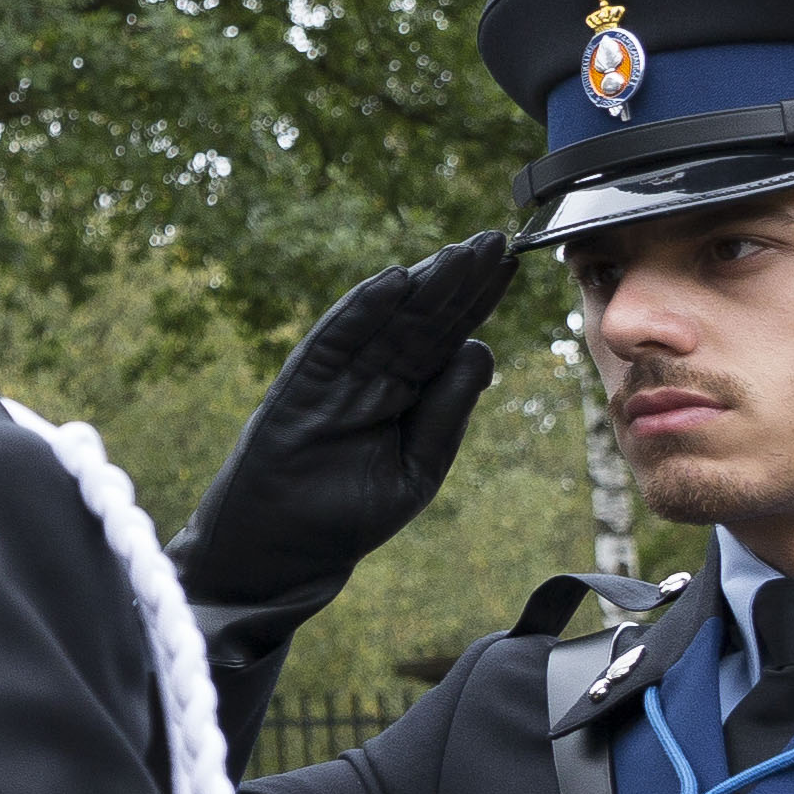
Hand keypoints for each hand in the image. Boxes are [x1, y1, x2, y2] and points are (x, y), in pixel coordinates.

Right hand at [173, 233, 516, 617]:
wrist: (282, 554)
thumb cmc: (344, 519)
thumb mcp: (416, 469)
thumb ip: (446, 414)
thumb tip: (480, 348)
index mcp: (403, 397)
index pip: (446, 338)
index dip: (476, 302)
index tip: (511, 264)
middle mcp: (371, 378)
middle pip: (422, 320)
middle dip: (459, 281)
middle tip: (496, 239)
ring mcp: (335, 378)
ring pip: (386, 321)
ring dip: (422, 284)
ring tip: (461, 252)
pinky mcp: (300, 386)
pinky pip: (334, 340)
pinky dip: (361, 310)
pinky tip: (394, 281)